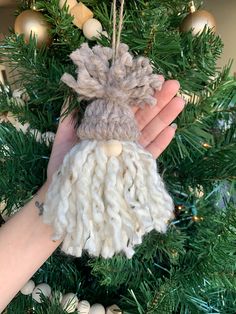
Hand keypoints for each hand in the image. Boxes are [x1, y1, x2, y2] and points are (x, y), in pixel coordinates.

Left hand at [47, 80, 184, 181]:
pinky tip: (172, 129)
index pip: (125, 106)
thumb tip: (72, 90)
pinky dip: (161, 141)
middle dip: (158, 100)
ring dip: (164, 116)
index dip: (138, 93)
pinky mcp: (133, 165)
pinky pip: (150, 152)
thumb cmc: (65, 161)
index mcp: (105, 125)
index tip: (151, 79)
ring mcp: (128, 150)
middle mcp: (119, 135)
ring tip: (178, 101)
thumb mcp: (65, 134)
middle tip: (174, 85)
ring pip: (150, 130)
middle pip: (142, 116)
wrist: (67, 188)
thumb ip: (70, 114)